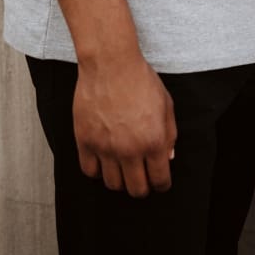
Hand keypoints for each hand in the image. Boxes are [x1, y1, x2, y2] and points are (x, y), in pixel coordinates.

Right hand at [72, 52, 176, 196]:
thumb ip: (169, 135)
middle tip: (143, 182)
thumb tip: (167, 158)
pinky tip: (104, 162)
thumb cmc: (141, 81)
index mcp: (154, 141)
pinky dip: (97, 171)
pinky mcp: (84, 142)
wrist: (111, 65)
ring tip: (124, 171)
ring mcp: (105, 148)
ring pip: (112, 184)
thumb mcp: (166, 105)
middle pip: (135, 189)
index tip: (160, 184)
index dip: (162, 185)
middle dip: (142, 189)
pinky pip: (89, 170)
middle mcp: (129, 149)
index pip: (159, 179)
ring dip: (120, 181)